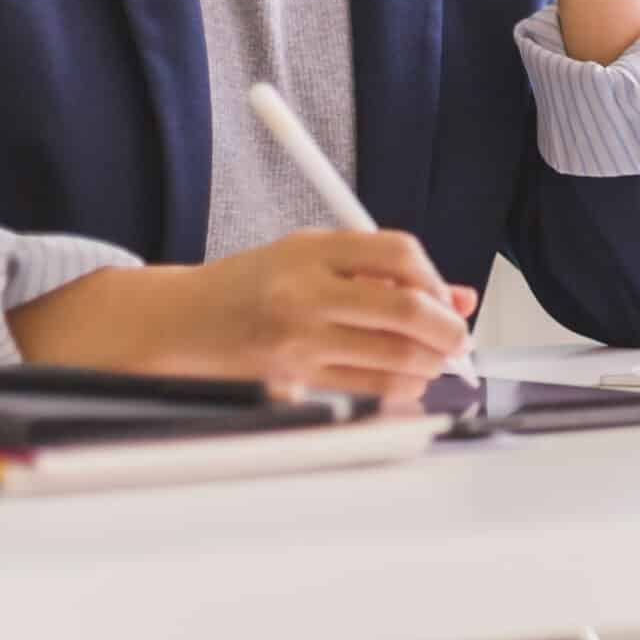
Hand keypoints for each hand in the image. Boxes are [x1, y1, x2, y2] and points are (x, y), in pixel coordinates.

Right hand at [6, 228, 480, 403]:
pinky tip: (399, 377)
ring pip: (395, 359)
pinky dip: (399, 386)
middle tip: (457, 337)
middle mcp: (305, 293)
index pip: (400, 254)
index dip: (435, 279)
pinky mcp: (294, 382)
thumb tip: (457, 297)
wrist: (182, 323)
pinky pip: (369, 390)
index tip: (444, 296)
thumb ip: (383, 271)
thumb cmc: (253, 284)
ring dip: (430, 363)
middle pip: (406, 310)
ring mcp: (298, 342)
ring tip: (430, 357)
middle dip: (448, 331)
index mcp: (311, 250)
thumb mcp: (314, 256)